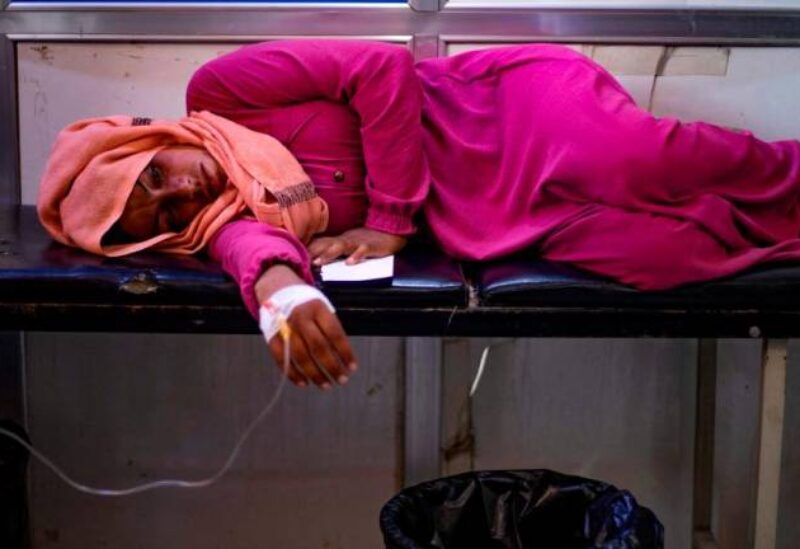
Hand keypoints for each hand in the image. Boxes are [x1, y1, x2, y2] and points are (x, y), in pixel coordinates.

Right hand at [255, 265, 356, 389]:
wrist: (277, 289)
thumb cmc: (306, 303)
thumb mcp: (322, 307)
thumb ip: (331, 327)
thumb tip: (342, 356)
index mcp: (317, 308)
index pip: (335, 334)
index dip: (345, 352)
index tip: (352, 367)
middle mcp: (301, 318)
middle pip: (318, 347)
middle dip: (332, 366)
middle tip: (342, 380)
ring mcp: (285, 328)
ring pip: (301, 356)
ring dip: (315, 374)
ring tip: (326, 385)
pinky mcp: (272, 337)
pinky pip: (282, 360)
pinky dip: (293, 374)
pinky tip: (304, 383)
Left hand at [308, 227, 406, 265]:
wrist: (389, 231)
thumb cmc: (368, 240)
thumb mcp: (349, 244)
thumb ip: (335, 250)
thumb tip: (316, 260)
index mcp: (339, 240)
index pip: (319, 243)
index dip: (307, 250)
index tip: (293, 257)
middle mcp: (345, 240)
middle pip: (326, 244)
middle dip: (312, 252)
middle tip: (300, 262)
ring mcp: (357, 242)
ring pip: (341, 247)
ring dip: (329, 254)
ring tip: (319, 263)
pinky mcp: (370, 246)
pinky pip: (362, 251)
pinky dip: (356, 256)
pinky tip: (350, 263)